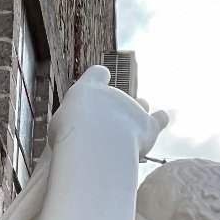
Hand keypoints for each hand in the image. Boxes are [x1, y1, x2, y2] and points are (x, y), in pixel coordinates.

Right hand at [48, 65, 168, 159]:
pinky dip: (160, 120)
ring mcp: (133, 107)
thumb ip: (71, 127)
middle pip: (118, 96)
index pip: (96, 75)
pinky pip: (160, 118)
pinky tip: (160, 120)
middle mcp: (113, 94)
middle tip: (106, 132)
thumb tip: (76, 140)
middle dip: (115, 109)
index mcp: (89, 89)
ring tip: (133, 127)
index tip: (101, 80)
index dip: (98, 79)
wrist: (94, 144)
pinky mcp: (148, 125)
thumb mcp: (60, 129)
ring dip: (139, 113)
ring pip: (141, 104)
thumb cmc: (70, 138)